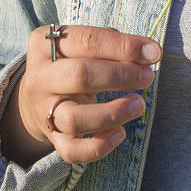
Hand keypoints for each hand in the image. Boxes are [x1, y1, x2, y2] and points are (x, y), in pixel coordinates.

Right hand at [19, 25, 162, 163]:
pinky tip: (120, 134)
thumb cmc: (71, 60)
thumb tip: (148, 54)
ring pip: (74, 118)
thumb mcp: (83, 44)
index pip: (87, 41)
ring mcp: (42, 109)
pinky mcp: (50, 136)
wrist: (36, 94)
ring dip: (112, 113)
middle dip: (119, 76)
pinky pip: (72, 150)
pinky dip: (98, 146)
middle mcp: (39, 76)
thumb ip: (113, 44)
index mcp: (45, 43)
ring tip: (139, 105)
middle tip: (147, 77)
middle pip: (79, 75)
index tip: (154, 52)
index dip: (123, 46)